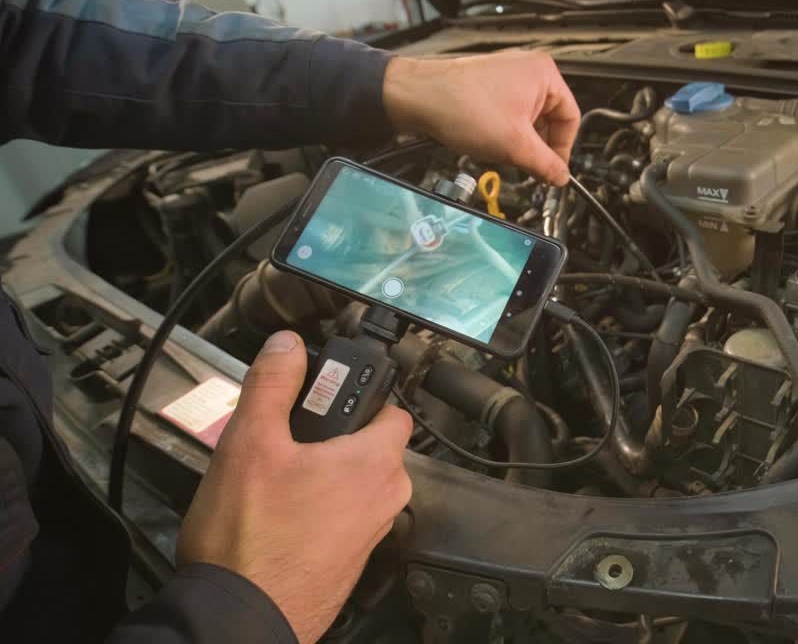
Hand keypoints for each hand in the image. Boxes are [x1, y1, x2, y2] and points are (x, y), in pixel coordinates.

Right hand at [176, 331, 412, 643]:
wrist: (240, 616)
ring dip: (322, 474)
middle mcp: (386, 498)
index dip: (358, 395)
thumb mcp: (249, 443)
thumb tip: (287, 345)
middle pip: (371, 445)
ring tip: (273, 481)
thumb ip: (274, 385)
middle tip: (284, 440)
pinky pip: (343, 516)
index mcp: (375, 463)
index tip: (325, 395)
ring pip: (354, 483)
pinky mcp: (351, 560)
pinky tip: (277, 516)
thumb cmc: (249, 541)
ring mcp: (371, 533)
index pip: (392, 408)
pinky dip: (318, 508)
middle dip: (332, 437)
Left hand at [382, 50, 580, 185]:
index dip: (563, 150)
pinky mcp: (490, 85)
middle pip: (549, 119)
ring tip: (502, 152)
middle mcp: (528, 69)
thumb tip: (561, 177)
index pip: (570, 119)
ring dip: (520, 141)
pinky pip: (510, 113)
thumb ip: (545, 164)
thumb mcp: (515, 145)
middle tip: (527, 167)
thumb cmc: (462, 106)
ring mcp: (508, 76)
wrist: (418, 97)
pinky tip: (490, 142)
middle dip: (537, 147)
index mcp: (544, 74)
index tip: (553, 171)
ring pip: (528, 119)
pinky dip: (505, 132)